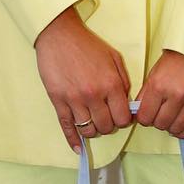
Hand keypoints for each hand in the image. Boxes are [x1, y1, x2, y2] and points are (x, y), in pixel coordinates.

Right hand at [34, 6, 133, 151]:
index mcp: (111, 84)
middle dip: (108, 125)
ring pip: (88, 130)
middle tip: (106, 118)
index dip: (123, 120)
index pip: (122, 118)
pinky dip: (73, 140)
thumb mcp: (114, 58)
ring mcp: (74, 100)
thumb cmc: (88, 45)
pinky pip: (66, 127)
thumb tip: (125, 103)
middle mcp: (94, 95)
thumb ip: (122, 82)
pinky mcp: (58, 101)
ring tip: (93, 122)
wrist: (59, 35)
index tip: (119, 116)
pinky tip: (78, 149)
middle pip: (106, 127)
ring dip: (93, 130)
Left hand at [132, 49, 183, 138]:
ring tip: (172, 119)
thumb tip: (139, 113)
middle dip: (157, 122)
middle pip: (160, 124)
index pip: (145, 117)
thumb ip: (146, 94)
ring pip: (176, 129)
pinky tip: (181, 126)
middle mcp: (176, 95)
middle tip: (160, 115)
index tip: (147, 115)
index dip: (144, 118)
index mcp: (159, 85)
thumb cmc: (177, 59)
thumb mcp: (154, 72)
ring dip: (171, 127)